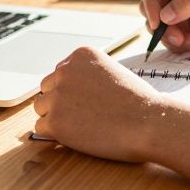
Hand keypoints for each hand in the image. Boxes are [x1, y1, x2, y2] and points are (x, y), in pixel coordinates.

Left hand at [32, 46, 168, 160]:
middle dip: (61, 101)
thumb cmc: (137, 102)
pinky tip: (77, 134)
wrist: (148, 123)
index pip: (60, 72)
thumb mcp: (112, 72)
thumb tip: (69, 88)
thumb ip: (88, 75)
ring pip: (42, 107)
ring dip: (56, 117)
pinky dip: (56, 134)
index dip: (73, 89)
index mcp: (81, 55)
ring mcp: (58, 96)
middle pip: (47, 88)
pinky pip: (41, 127)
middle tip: (84, 114)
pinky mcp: (55, 121)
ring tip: (82, 124)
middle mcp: (65, 70)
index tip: (88, 99)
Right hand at [139, 0, 189, 52]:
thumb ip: (189, 3)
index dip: (150, 2)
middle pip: (149, 8)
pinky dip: (182, 45)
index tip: (158, 22)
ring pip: (158, 27)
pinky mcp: (185, 28)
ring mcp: (179, 11)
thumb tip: (164, 15)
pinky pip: (170, 40)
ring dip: (173, 39)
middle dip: (160, 26)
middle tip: (178, 38)